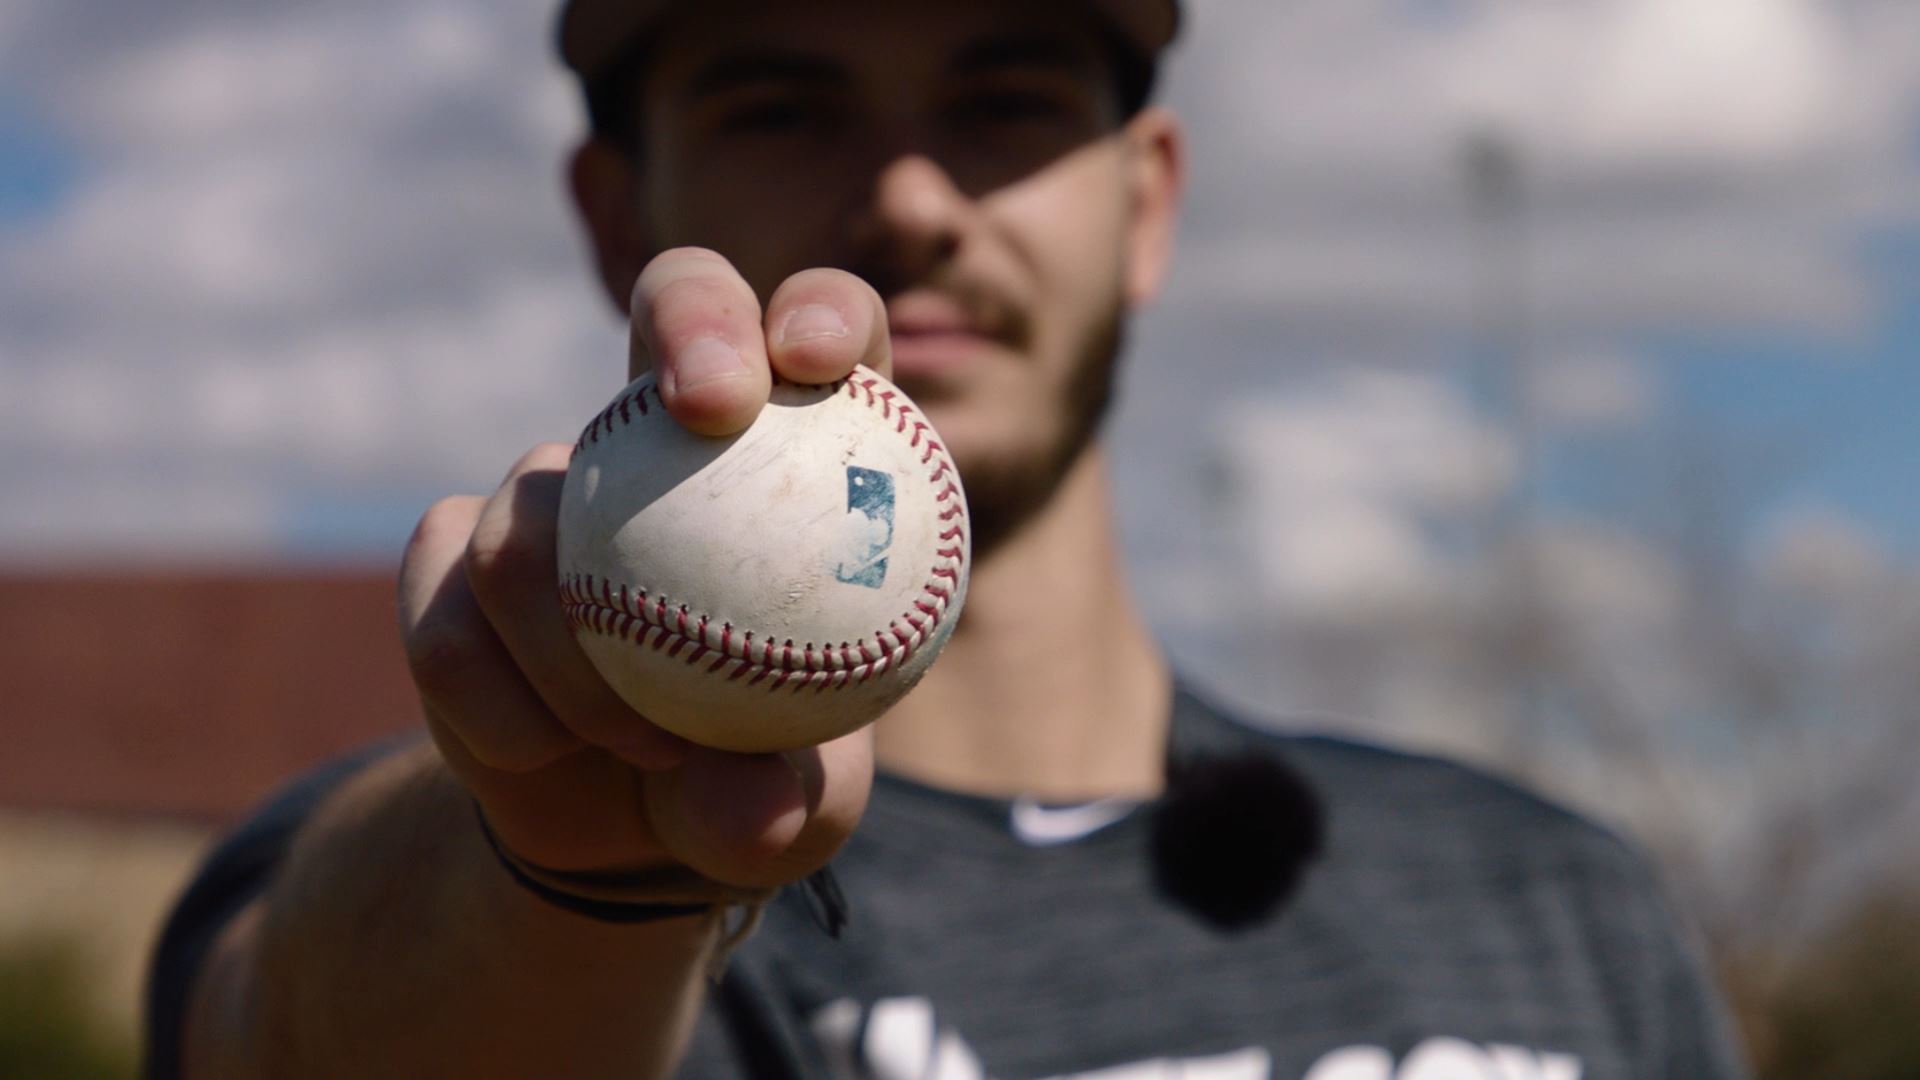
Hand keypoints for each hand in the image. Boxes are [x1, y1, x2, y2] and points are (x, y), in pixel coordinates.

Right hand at [398, 247, 892, 892]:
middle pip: (678, 295)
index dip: (820, 311)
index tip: (811, 364)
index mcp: (794, 454)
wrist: (623, 824)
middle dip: (694, 317)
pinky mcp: (449, 557)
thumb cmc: (750, 781)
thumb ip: (787, 802)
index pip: (826, 327)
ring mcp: (551, 486)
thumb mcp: (797, 812)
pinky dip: (501, 705)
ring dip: (579, 649)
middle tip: (710, 405)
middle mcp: (669, 435)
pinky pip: (449, 617)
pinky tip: (543, 753)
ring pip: (531, 513)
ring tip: (649, 742)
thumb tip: (756, 803)